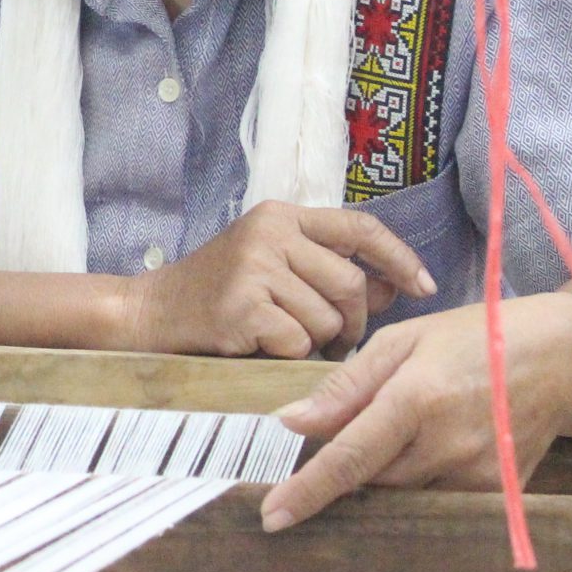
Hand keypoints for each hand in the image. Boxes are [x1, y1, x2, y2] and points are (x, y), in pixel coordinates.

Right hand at [127, 201, 436, 359]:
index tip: (424, 287)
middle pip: (351, 283)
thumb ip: (327, 272)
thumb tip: (393, 288)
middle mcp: (270, 232)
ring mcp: (255, 267)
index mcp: (280, 215)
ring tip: (281, 340)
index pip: (360, 227)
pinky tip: (258, 347)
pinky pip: (299, 343)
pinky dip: (287, 356)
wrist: (147, 315)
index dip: (399, 258)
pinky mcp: (243, 307)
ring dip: (315, 343)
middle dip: (351, 321)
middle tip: (328, 339)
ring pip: (328, 319)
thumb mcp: (271, 268)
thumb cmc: (215, 295)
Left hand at [259, 295, 571, 530]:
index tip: (272, 517)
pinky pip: (437, 498)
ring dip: (386, 472)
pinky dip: (420, 478)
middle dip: (349, 468)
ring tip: (406, 429)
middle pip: (371, 481)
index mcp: (417, 399)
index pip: (349, 459)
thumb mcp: (405, 340)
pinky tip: (433, 445)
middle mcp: (448, 447)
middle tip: (357, 430)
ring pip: (403, 493)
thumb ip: (346, 385)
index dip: (307, 492)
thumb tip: (291, 422)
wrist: (564, 359)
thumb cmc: (476, 339)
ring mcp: (477, 476)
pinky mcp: (497, 494)